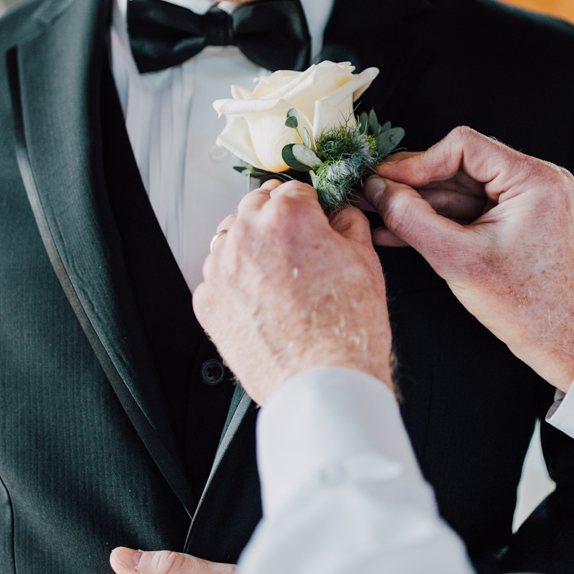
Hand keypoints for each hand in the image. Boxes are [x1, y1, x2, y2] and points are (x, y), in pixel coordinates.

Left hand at [193, 178, 392, 403]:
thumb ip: (349, 224)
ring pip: (230, 238)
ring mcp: (221, 269)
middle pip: (255, 206)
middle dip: (276, 218)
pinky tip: (261, 301)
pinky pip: (217, 277)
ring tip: (279, 277)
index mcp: (287, 217)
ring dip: (251, 247)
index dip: (311, 206)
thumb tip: (340, 214)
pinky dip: (234, 282)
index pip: (293, 189)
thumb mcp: (366, 261)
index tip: (315, 220)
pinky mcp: (207, 301)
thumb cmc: (346, 331)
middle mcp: (247, 235)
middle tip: (298, 245)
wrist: (322, 384)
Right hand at [364, 127, 573, 390]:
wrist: (556, 339)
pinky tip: (396, 226)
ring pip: (454, 186)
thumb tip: (378, 191)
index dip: (418, 162)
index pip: (464, 146)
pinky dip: (432, 216)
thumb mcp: (457, 260)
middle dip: (410, 182)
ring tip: (375, 208)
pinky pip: (463, 207)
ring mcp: (520, 198)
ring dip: (415, 200)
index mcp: (533, 180)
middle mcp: (532, 179)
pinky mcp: (508, 216)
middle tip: (370, 188)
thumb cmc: (525, 305)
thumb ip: (412, 220)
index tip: (386, 179)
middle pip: (456, 164)